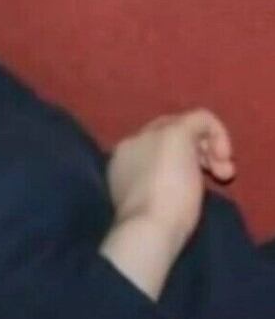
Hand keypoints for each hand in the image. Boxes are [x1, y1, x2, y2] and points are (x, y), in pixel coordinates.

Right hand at [107, 108, 235, 244]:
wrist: (146, 227)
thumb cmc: (150, 226)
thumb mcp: (152, 202)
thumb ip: (157, 185)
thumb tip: (171, 181)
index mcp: (121, 162)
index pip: (151, 150)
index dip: (176, 162)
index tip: (194, 183)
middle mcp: (131, 143)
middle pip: (165, 133)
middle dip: (193, 152)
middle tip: (213, 177)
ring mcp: (151, 135)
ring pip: (183, 125)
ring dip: (207, 147)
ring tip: (222, 174)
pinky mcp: (174, 132)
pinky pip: (201, 117)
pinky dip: (218, 133)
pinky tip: (223, 159)